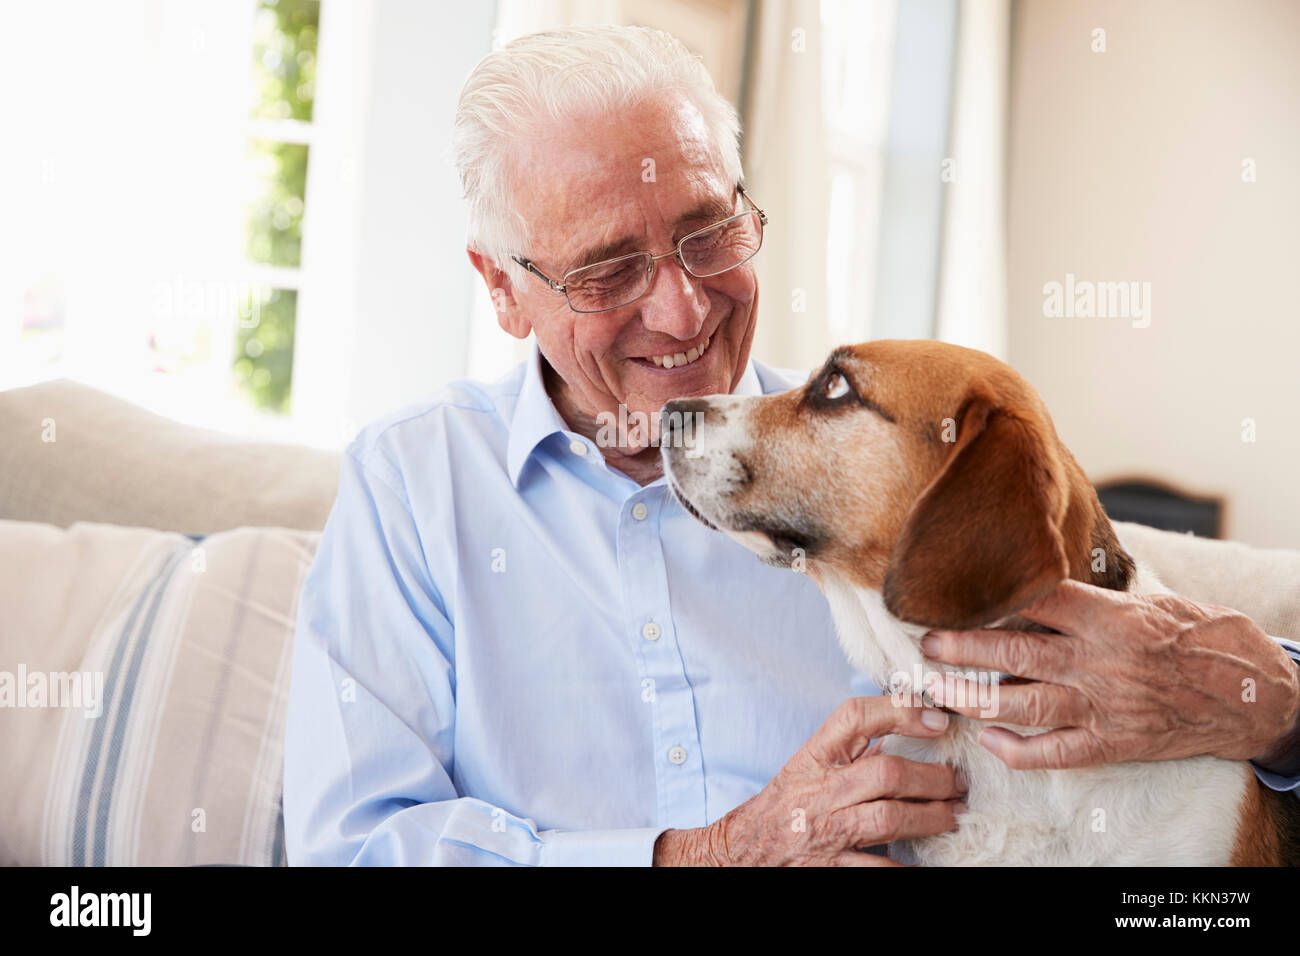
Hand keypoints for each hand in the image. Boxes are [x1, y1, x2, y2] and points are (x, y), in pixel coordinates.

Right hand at [652, 696, 965, 865]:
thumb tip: (908, 730)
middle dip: (933, 778)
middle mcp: (819, 791)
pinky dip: (906, 867)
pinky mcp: (830, 869)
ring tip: (952, 816)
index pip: (854, 718)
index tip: (938, 720)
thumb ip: (852, 752)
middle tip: (958, 783)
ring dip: (932, 817)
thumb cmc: (784, 805)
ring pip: (889, 818)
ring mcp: (824, 832)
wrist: (742, 851)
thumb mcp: (808, 767)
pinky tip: (927, 862)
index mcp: (814, 758)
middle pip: (886, 772)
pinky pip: (877, 869)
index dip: (900, 712)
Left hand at [921, 579, 1299, 771]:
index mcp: (1108, 617)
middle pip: (1014, 651)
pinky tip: (988, 739)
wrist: (1250, 693)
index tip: (951, 593)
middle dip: (961, 646)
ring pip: (1023, 703)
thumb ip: (1090, 601)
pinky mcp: (1113, 742)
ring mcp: (1104, 705)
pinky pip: (1054, 752)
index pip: (1038, 599)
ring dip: (971, 697)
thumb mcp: (1147, 602)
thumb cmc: (1196, 637)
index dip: (990, 597)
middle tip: (925, 641)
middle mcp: (1100, 660)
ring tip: (935, 688)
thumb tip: (1032, 589)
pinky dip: (1016, 749)